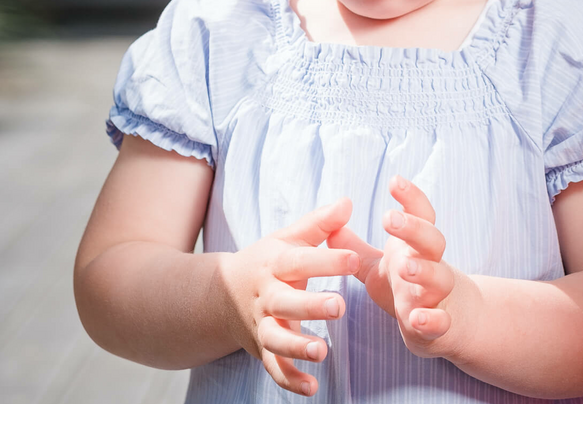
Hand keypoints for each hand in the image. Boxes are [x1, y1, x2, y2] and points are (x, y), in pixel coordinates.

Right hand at [218, 197, 359, 397]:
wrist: (222, 294)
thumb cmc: (269, 261)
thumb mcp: (289, 238)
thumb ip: (320, 223)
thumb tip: (348, 202)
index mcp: (276, 264)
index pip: (301, 260)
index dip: (327, 260)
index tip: (354, 258)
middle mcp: (267, 296)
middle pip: (287, 302)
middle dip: (311, 306)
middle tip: (339, 306)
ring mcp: (262, 325)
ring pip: (276, 339)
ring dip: (297, 348)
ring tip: (322, 352)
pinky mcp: (262, 350)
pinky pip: (273, 369)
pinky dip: (290, 380)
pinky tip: (313, 387)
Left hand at [327, 176, 458, 357]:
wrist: (447, 322)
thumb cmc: (408, 285)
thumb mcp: (378, 266)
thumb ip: (355, 249)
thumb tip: (329, 226)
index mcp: (416, 246)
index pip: (421, 214)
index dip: (411, 197)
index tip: (394, 179)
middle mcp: (431, 265)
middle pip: (433, 240)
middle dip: (413, 229)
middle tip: (388, 219)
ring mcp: (437, 294)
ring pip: (440, 278)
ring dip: (424, 271)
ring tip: (405, 266)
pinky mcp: (438, 324)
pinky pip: (441, 321)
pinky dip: (432, 319)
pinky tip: (417, 318)